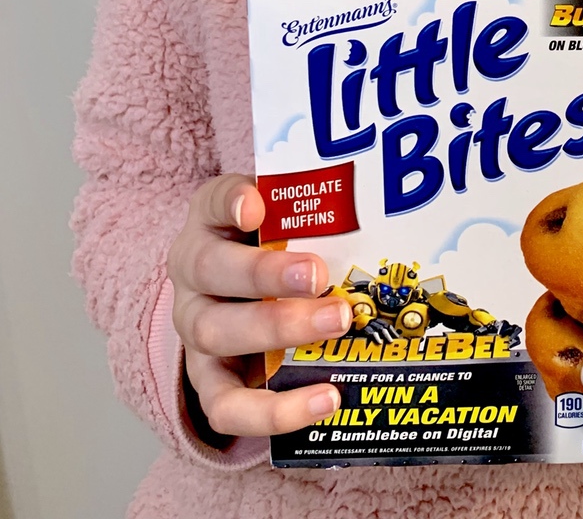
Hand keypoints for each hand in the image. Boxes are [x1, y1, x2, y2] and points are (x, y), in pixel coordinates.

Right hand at [166, 173, 349, 437]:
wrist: (236, 297)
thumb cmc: (270, 248)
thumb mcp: (281, 217)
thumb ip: (306, 209)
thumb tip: (358, 206)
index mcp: (209, 223)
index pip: (213, 202)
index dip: (231, 202)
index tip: (256, 207)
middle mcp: (193, 275)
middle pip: (214, 270)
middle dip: (268, 275)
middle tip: (319, 275)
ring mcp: (197, 330)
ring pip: (217, 333)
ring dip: (280, 330)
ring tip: (336, 324)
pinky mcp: (209, 382)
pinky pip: (227, 406)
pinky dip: (275, 411)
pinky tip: (326, 398)